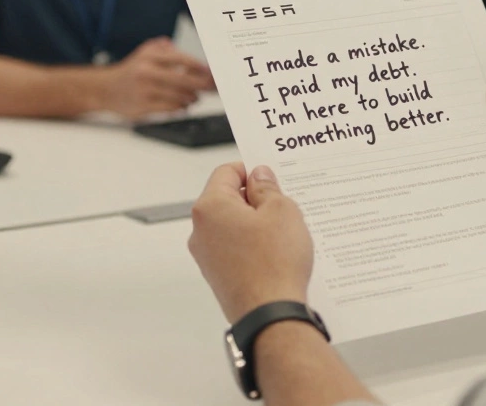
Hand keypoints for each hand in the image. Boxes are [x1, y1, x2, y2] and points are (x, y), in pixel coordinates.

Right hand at [100, 37, 214, 118]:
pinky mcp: (143, 108)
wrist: (105, 89)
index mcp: (149, 57)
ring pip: (180, 96)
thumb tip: (192, 58)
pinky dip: (182, 107)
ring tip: (195, 96)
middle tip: (212, 87)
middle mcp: (146, 72)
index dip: (199, 66)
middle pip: (184, 80)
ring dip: (193, 98)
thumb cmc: (132, 71)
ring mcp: (144, 91)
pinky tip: (184, 105)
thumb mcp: (145, 52)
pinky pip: (171, 109)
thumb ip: (167, 50)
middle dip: (202, 84)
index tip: (211, 72)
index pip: (180, 59)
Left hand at [189, 163, 314, 323]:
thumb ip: (267, 187)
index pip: (226, 172)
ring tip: (284, 232)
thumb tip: (259, 177)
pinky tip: (277, 254)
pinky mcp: (218, 277)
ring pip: (232, 226)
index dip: (251, 170)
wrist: (270, 315)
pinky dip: (254, 246)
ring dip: (256, 224)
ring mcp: (206, 257)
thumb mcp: (282, 210)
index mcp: (210, 207)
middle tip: (284, 204)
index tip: (271, 177)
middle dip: (256, 199)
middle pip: (227, 200)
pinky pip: (235, 250)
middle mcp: (200, 231)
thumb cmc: (275, 263)